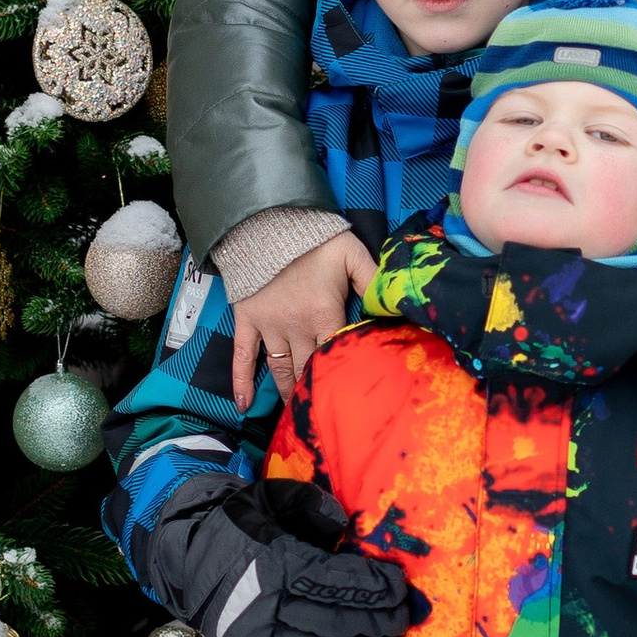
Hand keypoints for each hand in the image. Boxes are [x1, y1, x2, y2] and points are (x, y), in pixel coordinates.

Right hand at [145, 472, 413, 636]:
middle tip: (402, 618)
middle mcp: (264, 605)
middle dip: (378, 621)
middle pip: (336, 620)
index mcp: (271, 562)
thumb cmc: (238, 528)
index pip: (335, 580)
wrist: (186, 562)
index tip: (400, 587)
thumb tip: (344, 522)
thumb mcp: (268, 499)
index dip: (374, 585)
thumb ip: (310, 506)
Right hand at [228, 232, 375, 406]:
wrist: (268, 223)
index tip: (350, 398)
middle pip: (308, 369)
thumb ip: (374, 280)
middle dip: (316, 391)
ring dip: (289, 392)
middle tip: (324, 413)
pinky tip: (244, 406)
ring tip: (295, 413)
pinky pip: (243, 357)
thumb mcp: (353, 254)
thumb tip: (394, 304)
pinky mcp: (248, 321)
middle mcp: (296, 328)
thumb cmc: (314, 239)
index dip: (343, 377)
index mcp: (324, 315)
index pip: (337, 355)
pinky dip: (242, 382)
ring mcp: (269, 327)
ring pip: (280, 370)